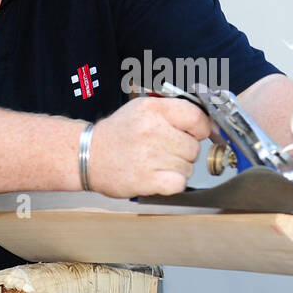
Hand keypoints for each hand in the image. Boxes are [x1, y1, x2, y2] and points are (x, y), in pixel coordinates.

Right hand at [87, 97, 211, 196]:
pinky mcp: (146, 180)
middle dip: (184, 151)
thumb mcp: (142, 108)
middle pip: (194, 146)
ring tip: (157, 163)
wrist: (88, 155)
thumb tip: (204, 122)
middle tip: (166, 151)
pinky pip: (179, 183)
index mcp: (153, 110)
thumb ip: (172, 110)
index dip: (200, 129)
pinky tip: (159, 177)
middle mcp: (152, 130)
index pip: (196, 118)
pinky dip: (172, 183)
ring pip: (188, 167)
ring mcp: (150, 156)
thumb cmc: (118, 134)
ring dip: (177, 169)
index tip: (195, 134)